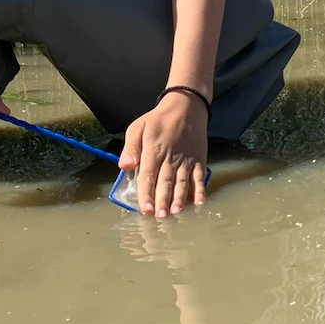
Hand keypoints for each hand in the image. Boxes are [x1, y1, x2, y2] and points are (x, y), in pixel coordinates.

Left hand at [119, 94, 208, 217]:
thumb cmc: (159, 119)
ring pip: (182, 182)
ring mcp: (186, 159)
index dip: (146, 194)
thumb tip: (125, 166)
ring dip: (179, 198)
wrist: (186, 106)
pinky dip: (200, 190)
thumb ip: (131, 148)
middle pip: (165, 182)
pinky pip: (199, 176)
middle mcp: (170, 157)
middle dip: (162, 200)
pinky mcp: (198, 159)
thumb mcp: (138, 127)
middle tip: (160, 217)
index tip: (145, 209)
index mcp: (154, 150)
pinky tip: (199, 202)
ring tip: (176, 212)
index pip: (148, 176)